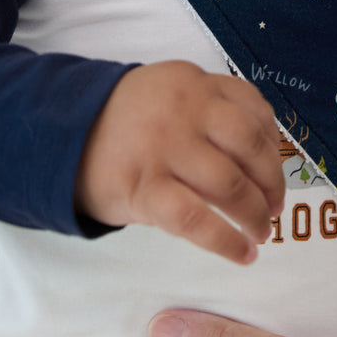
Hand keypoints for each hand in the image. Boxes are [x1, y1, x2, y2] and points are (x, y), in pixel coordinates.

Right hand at [75, 61, 284, 263]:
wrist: (60, 136)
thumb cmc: (129, 120)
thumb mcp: (171, 92)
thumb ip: (212, 106)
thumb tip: (265, 150)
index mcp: (194, 82)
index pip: (253, 108)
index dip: (273, 144)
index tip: (276, 169)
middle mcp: (184, 109)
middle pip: (249, 144)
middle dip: (271, 181)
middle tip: (276, 207)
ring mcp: (163, 147)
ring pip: (229, 183)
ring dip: (255, 214)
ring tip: (262, 232)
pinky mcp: (143, 188)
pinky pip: (196, 220)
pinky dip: (226, 242)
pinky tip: (242, 254)